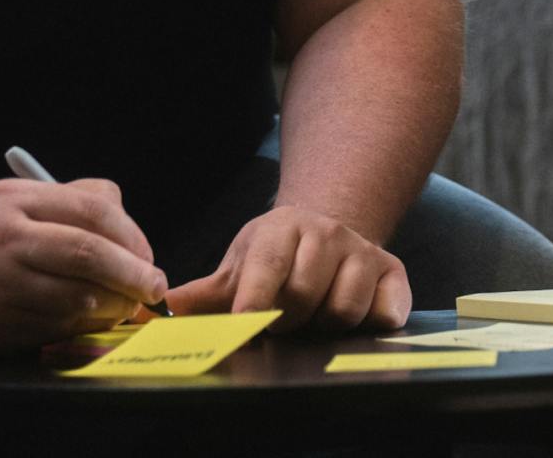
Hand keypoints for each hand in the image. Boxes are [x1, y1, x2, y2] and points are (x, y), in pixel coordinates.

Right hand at [0, 179, 165, 357]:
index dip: (133, 236)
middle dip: (134, 275)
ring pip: (77, 299)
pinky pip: (55, 329)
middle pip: (90, 255)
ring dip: (112, 307)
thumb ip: (75, 202)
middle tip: (154, 288)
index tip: (148, 257)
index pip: (94, 210)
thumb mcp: (14, 201)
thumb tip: (133, 233)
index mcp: (10, 201)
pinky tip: (85, 319)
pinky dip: (81, 326)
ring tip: (120, 305)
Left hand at [166, 205, 407, 333]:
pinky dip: (373, 322)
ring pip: (344, 308)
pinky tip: (358, 317)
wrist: (328, 232)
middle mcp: (327, 231)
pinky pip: (386, 310)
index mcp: (282, 227)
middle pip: (305, 293)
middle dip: (288, 320)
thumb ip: (202, 294)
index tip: (247, 323)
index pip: (268, 263)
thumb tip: (159, 310)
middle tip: (281, 323)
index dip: (256, 297)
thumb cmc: (276, 257)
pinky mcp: (393, 270)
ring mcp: (363, 249)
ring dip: (325, 325)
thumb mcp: (238, 267)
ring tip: (315, 318)